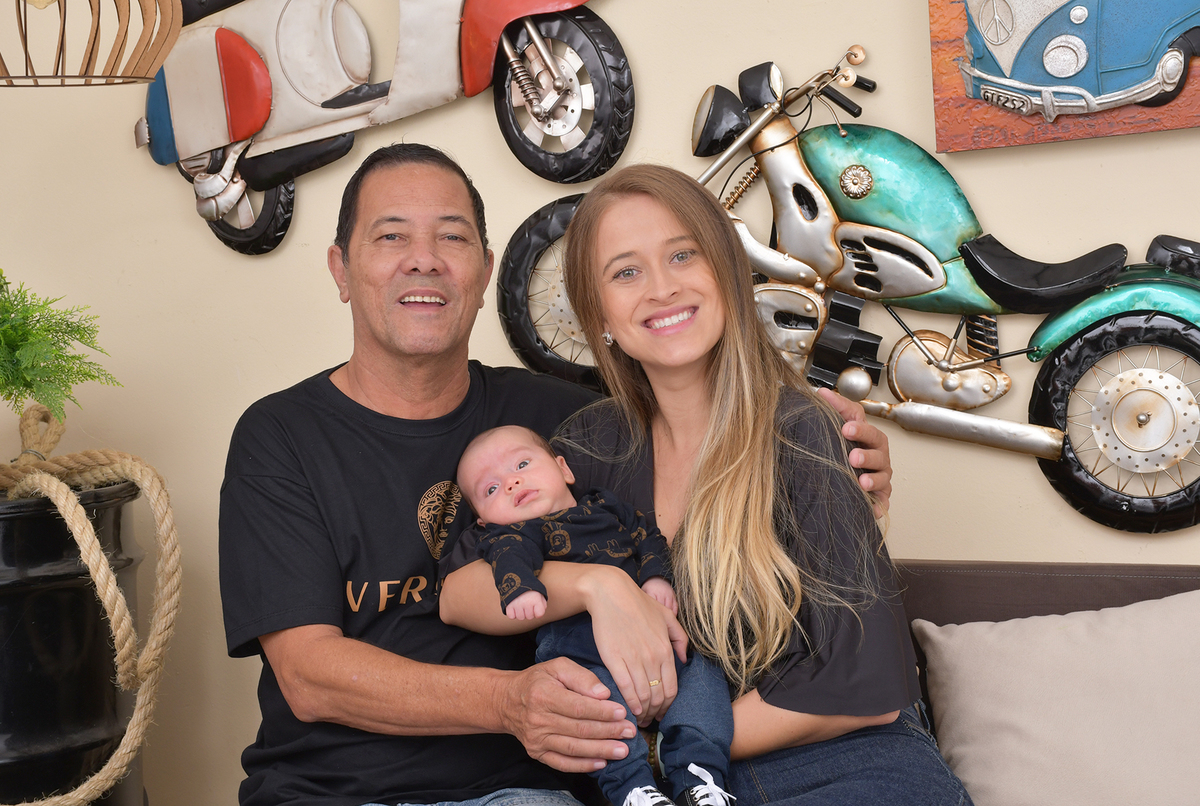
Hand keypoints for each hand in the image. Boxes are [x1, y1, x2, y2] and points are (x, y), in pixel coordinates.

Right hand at [498, 657, 634, 772]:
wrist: (508, 701)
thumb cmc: (537, 681)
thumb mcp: (557, 667)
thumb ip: (581, 676)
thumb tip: (603, 693)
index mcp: (543, 694)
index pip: (578, 707)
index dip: (602, 712)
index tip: (622, 712)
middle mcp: (538, 719)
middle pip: (579, 729)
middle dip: (608, 731)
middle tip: (630, 731)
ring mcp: (537, 739)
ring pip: (573, 748)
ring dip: (601, 750)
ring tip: (622, 750)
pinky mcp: (537, 753)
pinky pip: (562, 763)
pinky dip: (583, 765)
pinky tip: (601, 762)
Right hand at [506, 591, 547, 620]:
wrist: (515, 578)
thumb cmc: (530, 588)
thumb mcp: (540, 593)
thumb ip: (543, 604)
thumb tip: (538, 614)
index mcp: (536, 599)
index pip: (539, 614)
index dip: (538, 611)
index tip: (535, 606)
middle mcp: (527, 603)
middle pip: (529, 617)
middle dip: (529, 612)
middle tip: (527, 603)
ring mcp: (517, 604)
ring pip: (520, 618)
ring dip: (521, 613)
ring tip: (520, 605)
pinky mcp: (508, 605)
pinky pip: (511, 616)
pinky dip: (512, 613)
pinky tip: (514, 607)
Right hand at [583, 566, 687, 727]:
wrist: (611, 593)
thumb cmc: (639, 603)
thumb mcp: (667, 616)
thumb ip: (680, 638)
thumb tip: (684, 658)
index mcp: (666, 650)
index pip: (672, 690)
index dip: (668, 707)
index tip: (662, 714)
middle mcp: (653, 658)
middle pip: (658, 697)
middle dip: (655, 714)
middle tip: (650, 720)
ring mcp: (634, 659)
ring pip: (643, 696)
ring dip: (643, 712)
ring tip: (639, 719)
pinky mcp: (614, 659)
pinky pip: (626, 688)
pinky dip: (630, 703)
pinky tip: (630, 710)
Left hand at [818, 387, 891, 514]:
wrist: (846, 472)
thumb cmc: (847, 446)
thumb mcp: (841, 424)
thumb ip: (836, 408)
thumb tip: (822, 393)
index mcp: (871, 438)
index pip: (869, 430)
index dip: (860, 429)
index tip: (845, 428)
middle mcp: (879, 457)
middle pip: (879, 454)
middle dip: (867, 455)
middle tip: (852, 456)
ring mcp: (880, 477)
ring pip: (883, 478)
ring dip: (873, 479)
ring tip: (862, 481)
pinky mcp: (879, 497)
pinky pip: (882, 502)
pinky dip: (879, 506)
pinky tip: (873, 509)